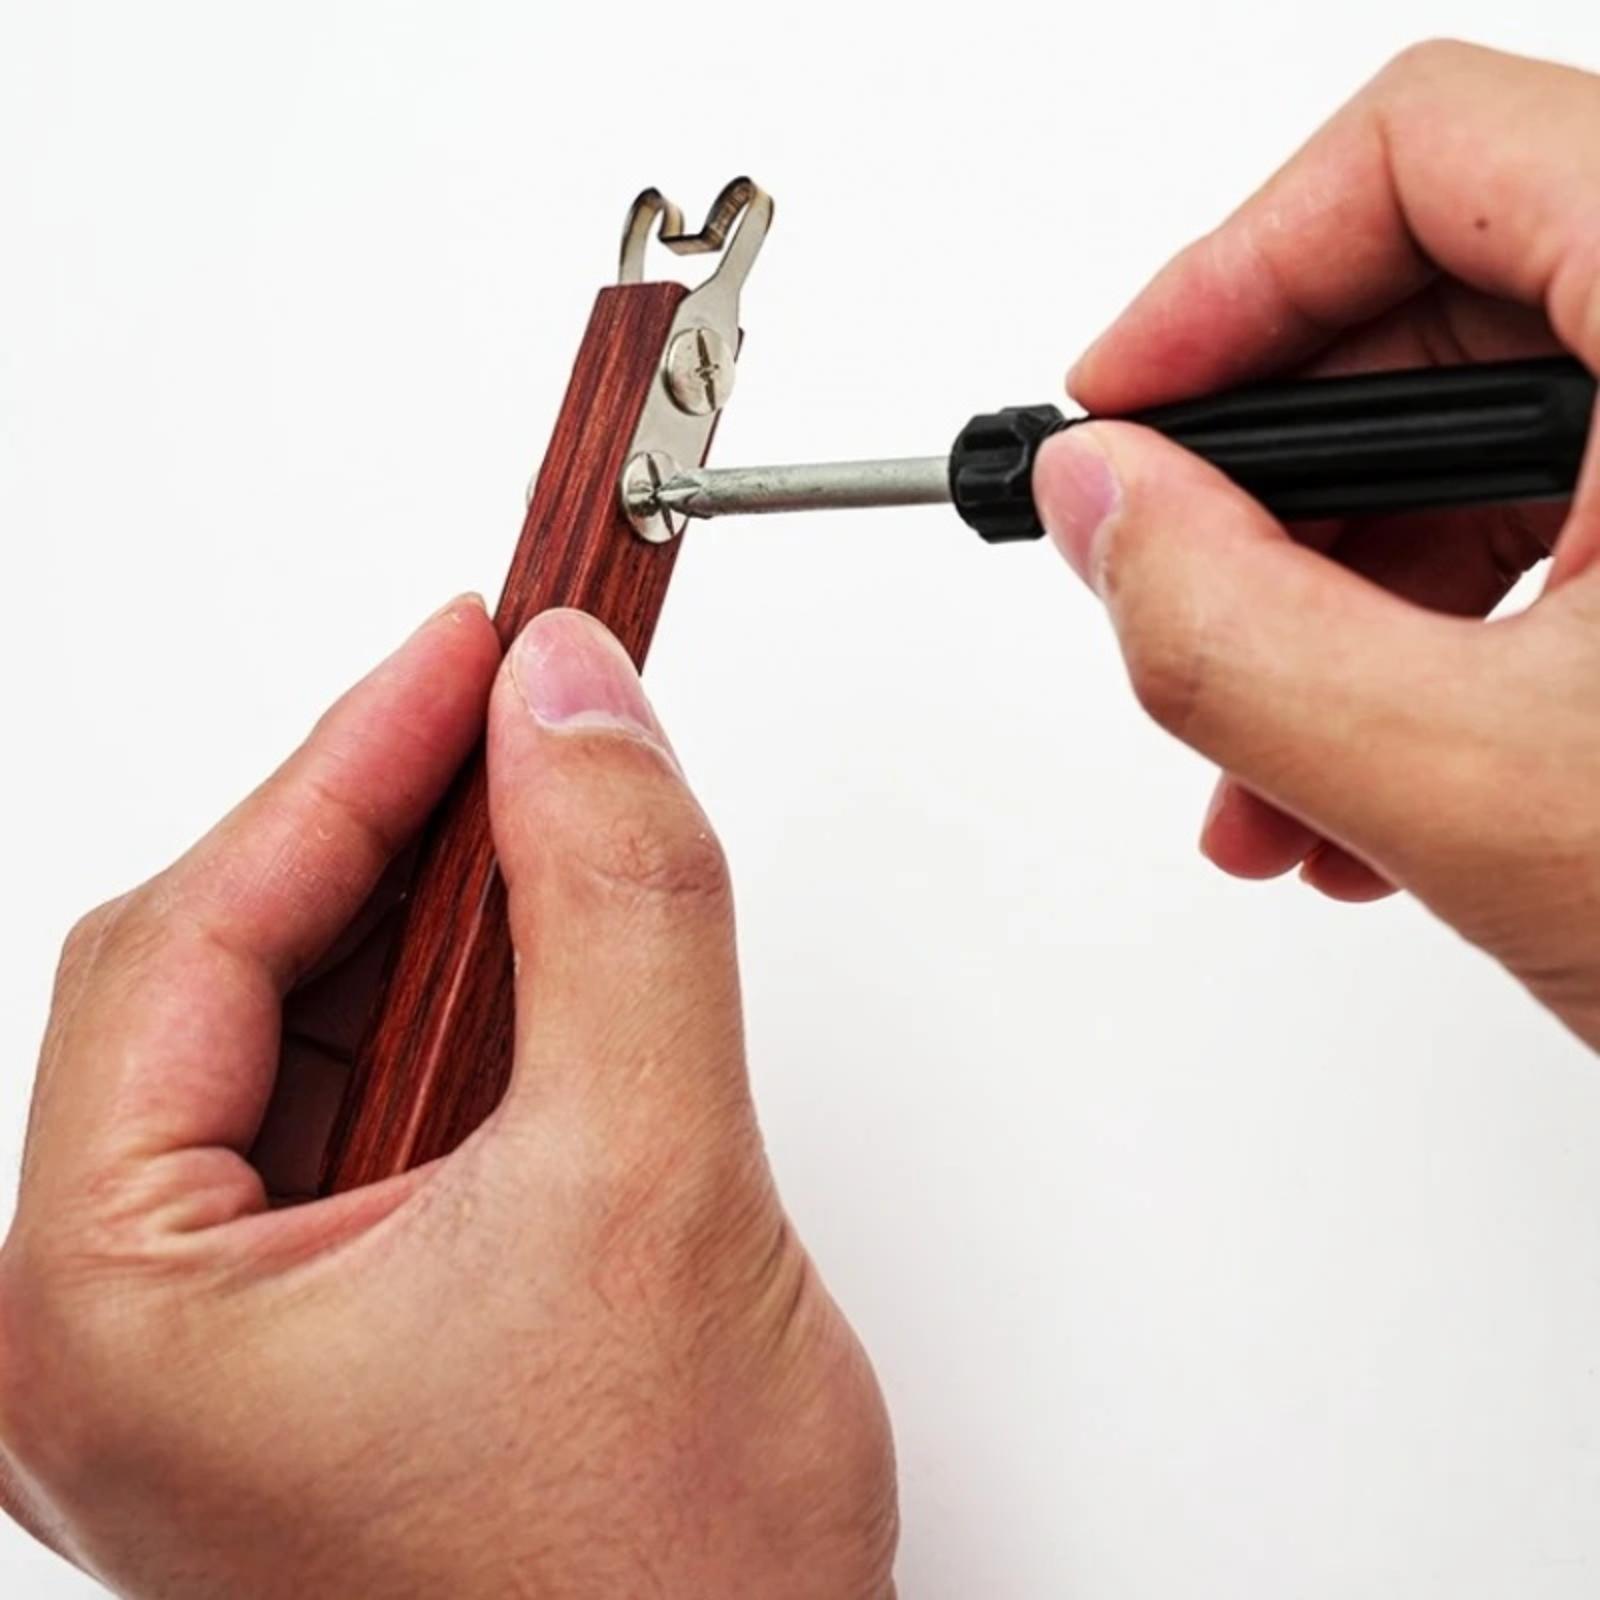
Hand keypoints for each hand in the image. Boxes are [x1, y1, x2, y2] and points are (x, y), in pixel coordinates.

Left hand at [0, 601, 896, 1597]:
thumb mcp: (658, 1188)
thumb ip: (622, 911)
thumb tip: (576, 707)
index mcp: (109, 1317)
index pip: (198, 939)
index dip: (348, 760)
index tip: (467, 647)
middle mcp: (125, 1336)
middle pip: (229, 972)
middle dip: (385, 823)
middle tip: (509, 704)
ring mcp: (217, 1344)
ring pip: (298, 1033)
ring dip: (429, 908)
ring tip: (543, 808)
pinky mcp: (320, 1335)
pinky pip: (354, 1109)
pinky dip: (452, 1007)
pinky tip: (539, 951)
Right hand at [1035, 40, 1599, 1046]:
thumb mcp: (1483, 782)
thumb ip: (1234, 633)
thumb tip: (1102, 506)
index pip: (1426, 155)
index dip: (1225, 277)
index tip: (1120, 411)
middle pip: (1430, 311)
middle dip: (1264, 498)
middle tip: (1162, 611)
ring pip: (1477, 456)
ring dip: (1324, 610)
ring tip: (1262, 786)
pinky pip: (1543, 542)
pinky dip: (1419, 655)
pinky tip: (1359, 797)